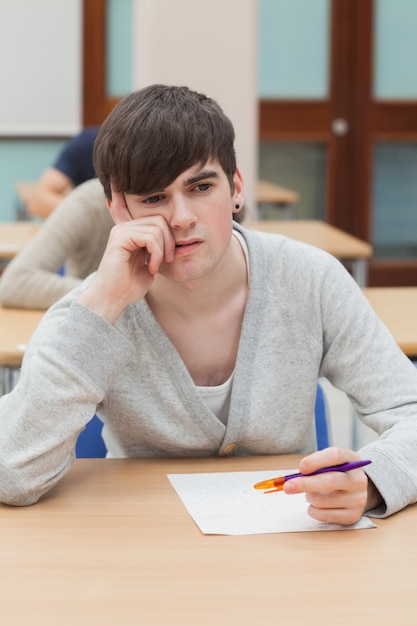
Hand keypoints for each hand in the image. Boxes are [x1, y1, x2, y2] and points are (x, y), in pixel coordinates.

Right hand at [77, 189, 174, 322]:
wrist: (113, 299)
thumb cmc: (130, 286)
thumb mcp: (150, 264)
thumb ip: (158, 249)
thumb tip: (175, 236)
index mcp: (132, 232)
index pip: (159, 220)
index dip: (170, 238)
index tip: (168, 259)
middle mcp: (125, 227)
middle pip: (160, 220)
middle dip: (169, 242)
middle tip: (167, 261)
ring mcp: (121, 230)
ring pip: (156, 229)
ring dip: (162, 251)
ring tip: (155, 268)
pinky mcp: (120, 238)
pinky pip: (149, 238)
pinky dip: (156, 254)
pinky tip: (151, 268)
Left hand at [283, 447, 378, 524]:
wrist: (357, 491)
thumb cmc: (337, 473)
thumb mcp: (330, 462)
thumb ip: (316, 463)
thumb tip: (299, 475)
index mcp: (352, 460)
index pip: (335, 456)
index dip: (316, 461)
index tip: (301, 468)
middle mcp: (358, 480)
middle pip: (329, 481)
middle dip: (304, 484)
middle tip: (288, 486)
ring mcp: (357, 499)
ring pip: (322, 500)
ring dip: (309, 497)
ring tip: (312, 493)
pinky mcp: (352, 516)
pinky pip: (323, 515)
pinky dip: (313, 510)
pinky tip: (316, 505)